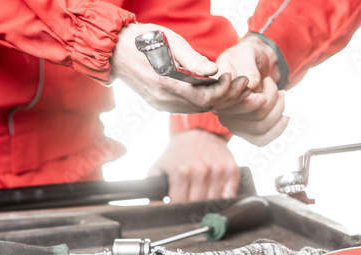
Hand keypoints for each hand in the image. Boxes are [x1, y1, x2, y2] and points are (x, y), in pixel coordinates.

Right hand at [112, 23, 251, 112]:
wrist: (115, 50)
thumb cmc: (144, 39)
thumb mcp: (171, 41)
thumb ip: (192, 59)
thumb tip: (214, 71)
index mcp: (167, 84)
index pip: (204, 97)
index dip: (224, 91)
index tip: (236, 79)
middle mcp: (164, 99)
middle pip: (204, 106)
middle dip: (227, 98)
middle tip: (246, 87)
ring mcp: (160, 104)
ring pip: (197, 108)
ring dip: (217, 100)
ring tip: (236, 88)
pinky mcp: (159, 104)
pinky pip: (187, 106)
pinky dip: (203, 101)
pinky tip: (215, 91)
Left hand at [149, 130, 240, 201]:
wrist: (199, 131)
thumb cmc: (179, 152)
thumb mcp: (160, 166)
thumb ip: (152, 187)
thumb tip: (150, 207)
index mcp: (181, 171)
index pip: (179, 203)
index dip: (176, 209)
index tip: (176, 210)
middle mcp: (201, 171)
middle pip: (196, 205)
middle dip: (191, 208)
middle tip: (188, 205)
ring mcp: (218, 171)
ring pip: (213, 203)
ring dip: (207, 205)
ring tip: (201, 197)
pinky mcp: (232, 171)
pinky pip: (229, 196)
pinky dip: (223, 200)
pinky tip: (215, 195)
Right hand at [214, 36, 288, 145]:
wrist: (250, 64)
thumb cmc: (245, 57)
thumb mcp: (244, 54)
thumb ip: (247, 66)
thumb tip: (252, 84)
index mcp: (216, 93)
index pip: (235, 105)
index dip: (254, 98)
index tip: (267, 81)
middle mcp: (221, 112)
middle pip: (254, 116)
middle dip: (271, 97)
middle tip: (272, 82)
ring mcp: (233, 123)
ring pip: (261, 126)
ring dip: (278, 108)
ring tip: (280, 93)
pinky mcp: (244, 131)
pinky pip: (261, 140)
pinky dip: (277, 130)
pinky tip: (285, 117)